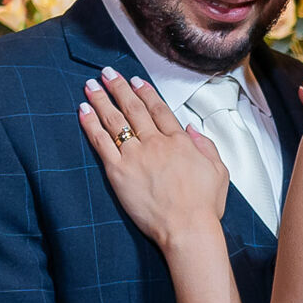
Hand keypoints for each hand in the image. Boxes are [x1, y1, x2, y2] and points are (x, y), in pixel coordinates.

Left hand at [80, 67, 227, 245]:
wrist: (187, 228)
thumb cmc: (204, 206)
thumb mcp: (219, 172)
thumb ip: (207, 146)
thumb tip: (191, 129)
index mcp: (180, 142)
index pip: (159, 110)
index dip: (146, 93)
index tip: (136, 81)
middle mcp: (156, 143)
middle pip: (134, 108)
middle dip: (119, 88)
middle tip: (108, 74)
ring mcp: (135, 156)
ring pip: (115, 120)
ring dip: (101, 99)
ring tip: (91, 85)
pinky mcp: (118, 171)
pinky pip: (101, 141)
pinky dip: (91, 124)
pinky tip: (83, 110)